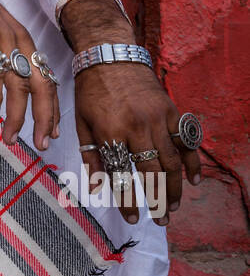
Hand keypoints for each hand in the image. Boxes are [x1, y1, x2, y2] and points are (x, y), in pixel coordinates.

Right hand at [0, 0, 59, 152]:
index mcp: (24, 44)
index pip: (45, 81)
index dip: (51, 109)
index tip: (52, 132)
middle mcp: (20, 43)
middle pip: (41, 86)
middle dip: (44, 118)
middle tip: (41, 144)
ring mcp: (4, 40)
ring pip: (18, 84)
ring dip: (16, 115)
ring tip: (9, 137)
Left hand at [74, 62, 201, 226]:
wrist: (109, 55)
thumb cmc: (90, 91)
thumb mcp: (81, 124)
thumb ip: (91, 157)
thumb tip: (98, 188)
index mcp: (110, 133)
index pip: (121, 176)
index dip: (128, 201)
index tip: (132, 218)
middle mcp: (136, 128)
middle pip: (152, 173)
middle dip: (157, 200)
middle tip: (161, 220)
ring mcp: (156, 118)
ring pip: (172, 160)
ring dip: (175, 187)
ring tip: (174, 206)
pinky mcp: (170, 109)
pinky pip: (185, 139)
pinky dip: (192, 160)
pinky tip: (194, 179)